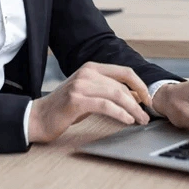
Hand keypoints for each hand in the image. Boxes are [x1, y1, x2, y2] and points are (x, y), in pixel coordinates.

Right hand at [28, 62, 151, 142]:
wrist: (39, 117)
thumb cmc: (65, 108)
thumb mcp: (90, 94)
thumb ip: (109, 91)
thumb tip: (135, 95)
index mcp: (91, 68)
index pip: (124, 71)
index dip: (140, 85)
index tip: (148, 98)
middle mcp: (87, 72)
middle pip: (122, 85)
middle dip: (138, 102)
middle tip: (146, 116)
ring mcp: (81, 85)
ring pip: (116, 94)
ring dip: (132, 109)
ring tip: (140, 120)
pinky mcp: (76, 100)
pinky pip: (105, 105)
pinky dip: (120, 113)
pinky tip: (127, 120)